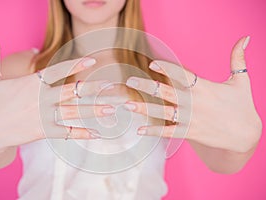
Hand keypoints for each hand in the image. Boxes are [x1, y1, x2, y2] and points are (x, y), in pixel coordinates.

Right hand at [0, 31, 113, 154]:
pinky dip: (81, 134)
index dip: (75, 65)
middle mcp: (40, 99)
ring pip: (73, 112)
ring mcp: (43, 116)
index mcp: (30, 83)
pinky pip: (66, 133)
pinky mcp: (43, 132)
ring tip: (111, 109)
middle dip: (92, 89)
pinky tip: (96, 135)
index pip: (57, 70)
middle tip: (111, 86)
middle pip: (71, 92)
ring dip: (93, 111)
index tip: (92, 60)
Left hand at [124, 36, 261, 152]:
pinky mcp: (190, 133)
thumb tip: (245, 38)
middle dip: (147, 86)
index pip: (182, 74)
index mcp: (204, 87)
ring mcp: (191, 119)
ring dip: (144, 108)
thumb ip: (238, 59)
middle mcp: (195, 102)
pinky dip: (154, 131)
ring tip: (128, 104)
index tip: (151, 63)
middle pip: (166, 92)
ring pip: (163, 112)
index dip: (166, 68)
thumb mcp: (242, 81)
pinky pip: (169, 132)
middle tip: (130, 81)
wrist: (246, 136)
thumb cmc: (243, 106)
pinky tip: (139, 130)